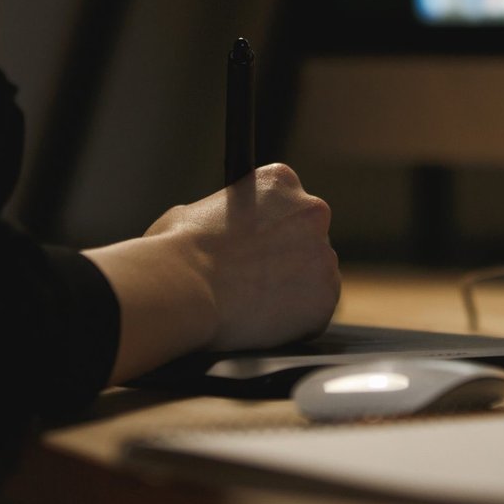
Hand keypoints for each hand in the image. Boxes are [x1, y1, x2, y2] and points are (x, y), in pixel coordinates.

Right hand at [147, 163, 340, 351]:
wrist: (183, 289)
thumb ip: (226, 216)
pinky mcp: (325, 299)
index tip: (254, 246)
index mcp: (280, 181)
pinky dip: (295, 322)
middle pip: (308, 239)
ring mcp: (323, 256)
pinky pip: (315, 314)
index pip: (288, 204)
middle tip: (254, 279)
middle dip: (286, 259)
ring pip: (316, 278)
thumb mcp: (196, 211)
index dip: (269, 229)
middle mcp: (312, 212)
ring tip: (252, 304)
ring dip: (293, 290)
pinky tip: (263, 322)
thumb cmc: (178, 249)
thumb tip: (221, 232)